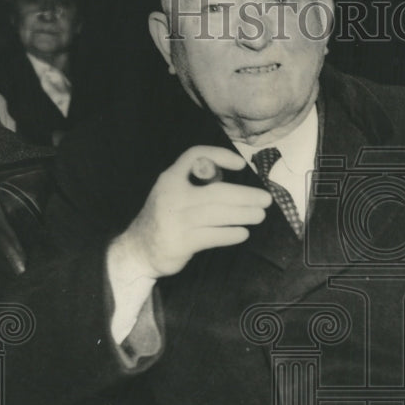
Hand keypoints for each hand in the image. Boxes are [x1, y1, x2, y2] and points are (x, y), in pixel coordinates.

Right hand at [113, 145, 271, 277]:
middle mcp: (171, 196)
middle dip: (245, 195)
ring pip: (217, 214)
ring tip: (259, 215)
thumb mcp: (174, 193)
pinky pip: (212, 236)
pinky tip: (242, 233)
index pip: (193, 156)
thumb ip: (198, 184)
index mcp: (170, 179)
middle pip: (215, 192)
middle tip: (265, 199)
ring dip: (243, 214)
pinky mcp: (180, 243)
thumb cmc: (166, 218)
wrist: (138, 249)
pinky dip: (230, 234)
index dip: (218, 156)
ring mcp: (175, 220)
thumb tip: (233, 182)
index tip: (240, 164)